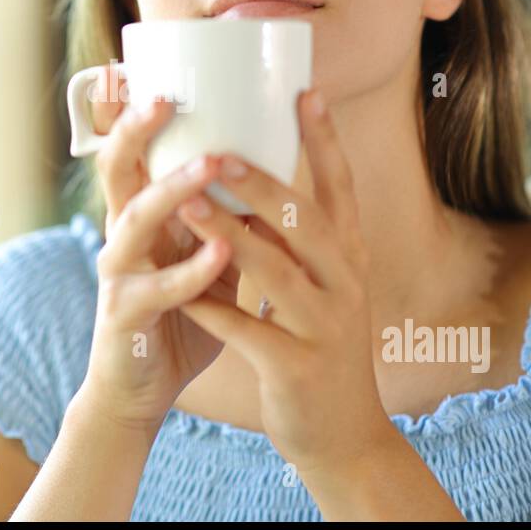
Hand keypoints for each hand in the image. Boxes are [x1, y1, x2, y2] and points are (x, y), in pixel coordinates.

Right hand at [77, 64, 244, 433]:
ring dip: (171, 191)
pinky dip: (189, 271)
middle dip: (136, 131)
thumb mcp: (203, 256)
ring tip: (210, 165)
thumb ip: (227, 217)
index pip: (133, 150)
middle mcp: (122, 235)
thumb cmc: (178, 318)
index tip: (144, 65)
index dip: (133, 110)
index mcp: (142, 215)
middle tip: (165, 97)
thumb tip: (275, 173)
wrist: (144, 392)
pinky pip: (157, 290)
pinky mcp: (126, 318)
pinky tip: (219, 253)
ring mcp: (119, 275)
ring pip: (132, 222)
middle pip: (115, 169)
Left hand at [174, 87, 393, 478]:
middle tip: (221, 150)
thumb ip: (301, 243)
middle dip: (263, 184)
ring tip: (186, 201)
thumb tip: (261, 184)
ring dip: (228, 234)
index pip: (343, 190)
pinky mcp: (297, 368)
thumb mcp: (327, 289)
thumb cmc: (321, 350)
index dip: (326, 141)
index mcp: (351, 259)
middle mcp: (346, 285)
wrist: (345, 437)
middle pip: (306, 222)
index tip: (307, 92)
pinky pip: (249, 331)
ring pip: (275, 272)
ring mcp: (325, 328)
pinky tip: (179, 289)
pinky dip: (212, 308)